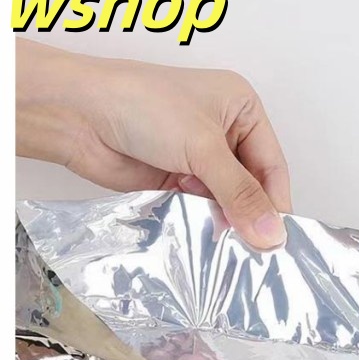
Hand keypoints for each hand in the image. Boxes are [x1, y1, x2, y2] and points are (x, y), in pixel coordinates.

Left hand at [16, 38, 289, 247]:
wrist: (80, 116)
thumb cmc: (142, 107)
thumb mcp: (203, 148)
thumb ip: (239, 194)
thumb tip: (272, 235)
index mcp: (241, 108)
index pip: (271, 164)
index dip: (275, 202)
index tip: (278, 239)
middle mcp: (224, 132)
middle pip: (251, 185)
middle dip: (251, 215)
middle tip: (257, 252)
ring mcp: (199, 158)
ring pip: (227, 200)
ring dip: (227, 222)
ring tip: (232, 250)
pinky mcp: (177, 180)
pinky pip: (202, 209)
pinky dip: (205, 225)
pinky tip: (208, 243)